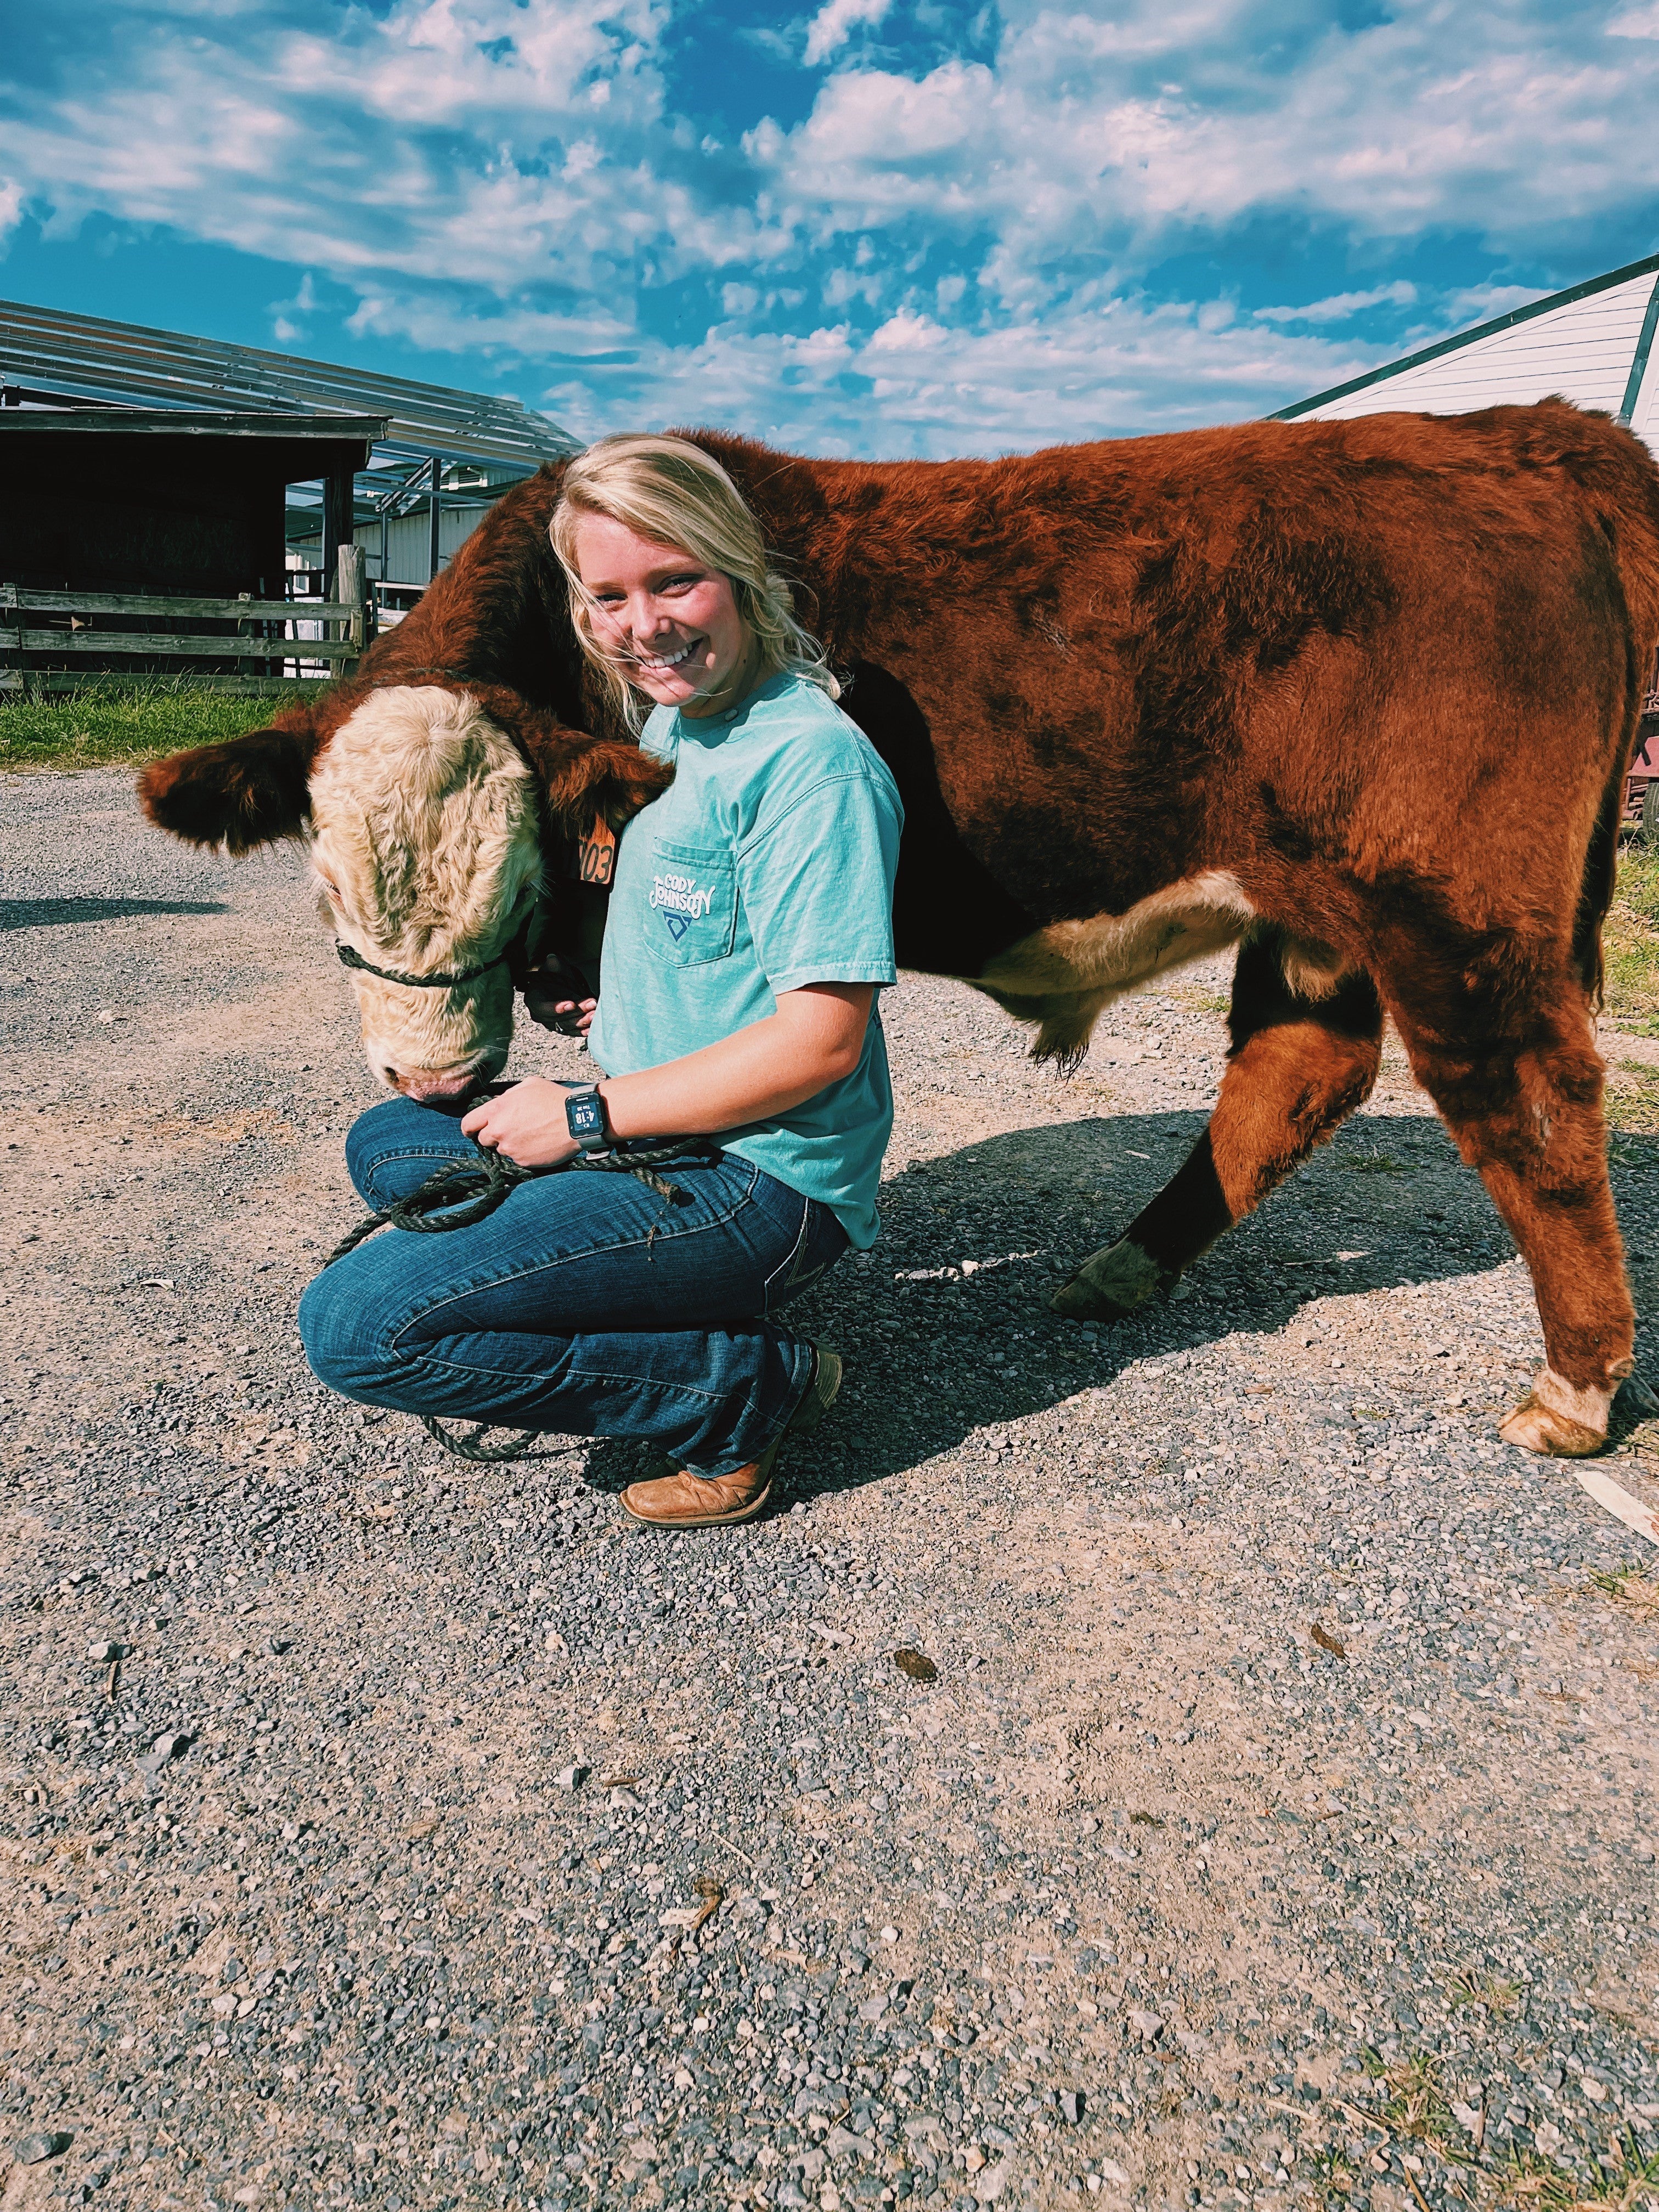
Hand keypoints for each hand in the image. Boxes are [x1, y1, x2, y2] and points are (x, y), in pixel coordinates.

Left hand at [460, 1078, 580, 1167]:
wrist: (577, 1119)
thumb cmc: (554, 1099)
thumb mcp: (528, 1085)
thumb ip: (508, 1096)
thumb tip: (500, 1103)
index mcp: (497, 1109)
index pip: (469, 1123)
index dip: (470, 1128)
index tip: (473, 1131)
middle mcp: (499, 1130)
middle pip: (484, 1139)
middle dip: (494, 1136)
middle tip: (511, 1130)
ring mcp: (511, 1148)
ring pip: (502, 1149)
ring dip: (511, 1144)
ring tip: (530, 1135)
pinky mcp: (523, 1161)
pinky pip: (517, 1158)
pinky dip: (525, 1153)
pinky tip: (539, 1143)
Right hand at [523, 952, 598, 1035]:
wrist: (559, 985)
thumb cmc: (554, 976)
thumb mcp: (552, 967)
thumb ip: (552, 964)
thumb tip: (553, 959)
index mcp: (533, 1000)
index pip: (542, 1007)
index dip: (556, 1008)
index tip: (571, 1003)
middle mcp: (541, 1015)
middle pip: (559, 1018)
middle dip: (577, 1011)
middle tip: (592, 1004)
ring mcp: (553, 1024)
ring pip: (568, 1026)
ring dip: (582, 1021)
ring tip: (595, 1013)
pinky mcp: (564, 1029)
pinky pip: (573, 1032)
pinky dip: (583, 1031)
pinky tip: (592, 1027)